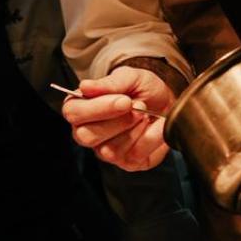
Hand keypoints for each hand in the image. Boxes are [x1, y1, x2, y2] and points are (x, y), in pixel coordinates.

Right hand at [61, 67, 175, 170]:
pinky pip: (135, 155)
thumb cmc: (143, 88)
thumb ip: (108, 83)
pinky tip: (153, 126)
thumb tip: (85, 87)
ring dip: (135, 128)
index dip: (98, 108)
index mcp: (80, 107)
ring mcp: (106, 151)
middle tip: (138, 106)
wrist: (167, 101)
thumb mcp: (129, 77)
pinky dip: (150, 137)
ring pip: (110, 150)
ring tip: (145, 113)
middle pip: (86, 136)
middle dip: (117, 122)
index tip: (124, 100)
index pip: (73, 113)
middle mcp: (87, 132)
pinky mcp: (127, 163)